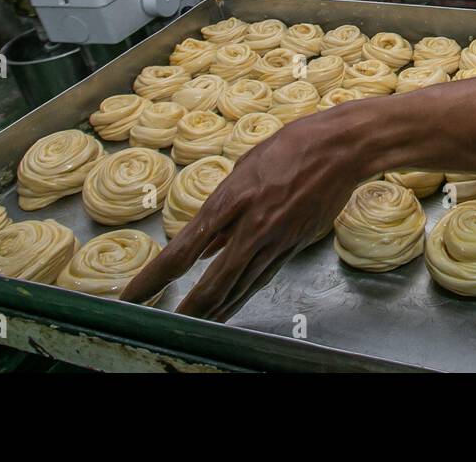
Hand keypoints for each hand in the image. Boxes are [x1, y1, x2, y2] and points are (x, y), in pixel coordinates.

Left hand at [120, 112, 367, 320]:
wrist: (341, 148)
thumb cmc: (291, 147)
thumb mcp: (244, 169)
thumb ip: (221, 210)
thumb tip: (201, 246)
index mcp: (232, 200)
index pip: (183, 250)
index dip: (155, 277)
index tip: (134, 296)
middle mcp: (252, 227)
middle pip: (214, 282)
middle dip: (189, 310)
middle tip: (167, 327)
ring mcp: (276, 240)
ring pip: (240, 287)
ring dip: (216, 311)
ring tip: (197, 328)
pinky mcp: (295, 245)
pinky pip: (263, 277)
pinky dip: (243, 295)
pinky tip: (232, 306)